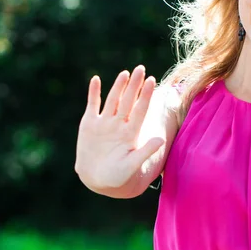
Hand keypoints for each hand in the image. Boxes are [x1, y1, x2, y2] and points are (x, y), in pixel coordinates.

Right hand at [75, 65, 165, 189]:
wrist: (98, 180)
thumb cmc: (119, 176)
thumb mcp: (133, 165)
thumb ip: (145, 151)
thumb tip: (161, 139)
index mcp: (131, 133)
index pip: (140, 109)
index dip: (145, 95)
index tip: (152, 81)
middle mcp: (119, 125)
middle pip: (129, 101)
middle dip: (134, 85)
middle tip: (141, 68)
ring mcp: (105, 124)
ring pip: (113, 100)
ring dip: (118, 87)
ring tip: (125, 73)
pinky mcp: (89, 125)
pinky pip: (92, 105)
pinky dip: (94, 93)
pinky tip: (96, 79)